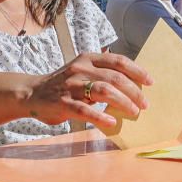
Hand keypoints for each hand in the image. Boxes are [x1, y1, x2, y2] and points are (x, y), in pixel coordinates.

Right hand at [26, 52, 152, 127]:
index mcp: (88, 59)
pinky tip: (111, 122)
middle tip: (144, 104)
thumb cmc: (63, 85)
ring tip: (134, 112)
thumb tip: (132, 87)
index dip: (137, 71)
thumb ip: (102, 75)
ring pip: (103, 91)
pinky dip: (100, 116)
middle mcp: (80, 69)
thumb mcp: (82, 72)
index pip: (118, 61)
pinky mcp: (62, 103)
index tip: (150, 82)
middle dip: (134, 91)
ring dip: (123, 102)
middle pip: (115, 77)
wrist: (31, 93)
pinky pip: (84, 110)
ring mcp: (71, 86)